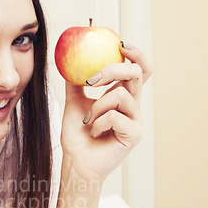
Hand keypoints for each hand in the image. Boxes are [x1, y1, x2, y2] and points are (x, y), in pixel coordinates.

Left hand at [59, 43, 152, 183]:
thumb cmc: (77, 137)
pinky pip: (115, 116)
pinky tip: (94, 133)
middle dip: (113, 70)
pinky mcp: (134, 134)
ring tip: (89, 121)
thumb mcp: (73, 104)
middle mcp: (132, 106)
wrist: (75, 163)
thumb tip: (69, 62)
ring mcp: (135, 120)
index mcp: (122, 97)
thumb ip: (75, 84)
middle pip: (136, 74)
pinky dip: (99, 123)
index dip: (134, 54)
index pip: (138, 69)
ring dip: (97, 106)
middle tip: (92, 80)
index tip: (119, 44)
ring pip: (121, 95)